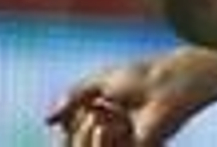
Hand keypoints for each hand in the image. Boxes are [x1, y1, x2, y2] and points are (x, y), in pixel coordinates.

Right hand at [48, 48, 216, 145]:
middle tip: (97, 112)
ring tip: (106, 117)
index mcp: (103, 123)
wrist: (169, 83)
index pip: (69, 138)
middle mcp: (110, 141)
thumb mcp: (99, 83)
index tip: (86, 109)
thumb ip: (73, 98)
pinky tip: (112, 125)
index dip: (69, 128)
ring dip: (86, 137)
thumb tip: (48, 119)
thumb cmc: (141, 77)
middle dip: (76, 133)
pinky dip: (99, 142)